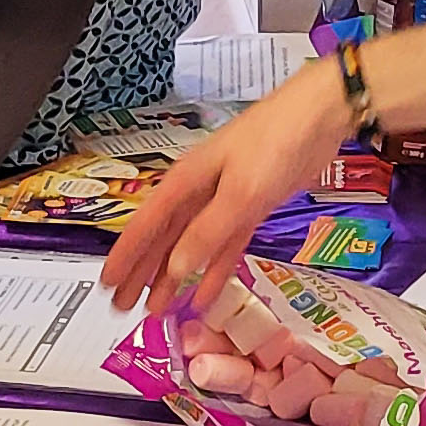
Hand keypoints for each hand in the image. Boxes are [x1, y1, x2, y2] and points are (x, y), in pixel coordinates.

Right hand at [101, 65, 351, 313]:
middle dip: (142, 272)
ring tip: (154, 308)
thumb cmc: (273, 144)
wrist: (319, 117)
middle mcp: (198, 191)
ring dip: (173, 276)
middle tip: (122, 307)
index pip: (146, 225)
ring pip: (190, 245)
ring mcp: (224, 200)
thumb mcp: (240, 191)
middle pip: (163, 238)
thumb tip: (174, 269)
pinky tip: (204, 295)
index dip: (125, 256)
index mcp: (186, 181)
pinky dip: (214, 270)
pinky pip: (224, 246)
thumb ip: (208, 231)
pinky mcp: (251, 207)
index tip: (106, 284)